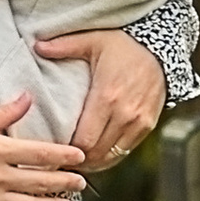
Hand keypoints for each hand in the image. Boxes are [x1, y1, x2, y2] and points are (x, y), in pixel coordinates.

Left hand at [33, 26, 167, 173]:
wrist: (162, 49)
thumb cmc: (125, 44)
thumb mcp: (93, 39)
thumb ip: (64, 45)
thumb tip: (37, 46)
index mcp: (107, 97)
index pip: (83, 140)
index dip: (66, 150)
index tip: (53, 149)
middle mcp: (124, 114)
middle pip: (95, 153)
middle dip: (77, 159)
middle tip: (59, 158)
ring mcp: (138, 122)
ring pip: (110, 156)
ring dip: (92, 161)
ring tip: (75, 159)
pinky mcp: (148, 126)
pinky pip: (125, 151)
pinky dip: (109, 156)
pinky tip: (95, 154)